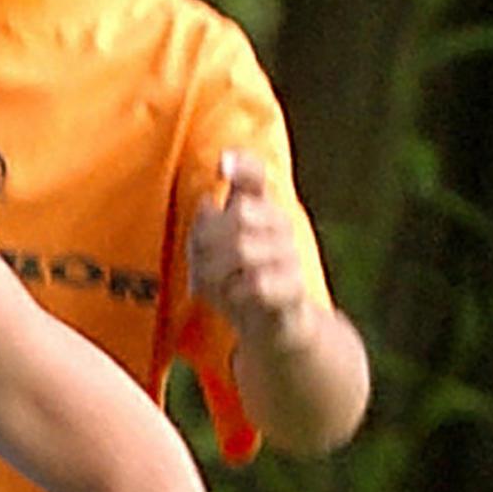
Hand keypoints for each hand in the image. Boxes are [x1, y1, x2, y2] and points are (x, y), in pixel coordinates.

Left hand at [184, 152, 314, 334]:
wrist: (269, 325)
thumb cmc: (236, 280)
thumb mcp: (212, 252)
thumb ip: (205, 225)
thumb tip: (207, 202)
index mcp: (259, 209)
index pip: (254, 177)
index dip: (242, 167)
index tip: (222, 165)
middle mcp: (280, 225)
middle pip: (239, 217)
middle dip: (207, 243)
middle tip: (197, 266)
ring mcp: (290, 254)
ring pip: (244, 251)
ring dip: (216, 272)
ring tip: (213, 285)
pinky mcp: (295, 286)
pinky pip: (257, 283)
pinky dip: (235, 293)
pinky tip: (234, 297)